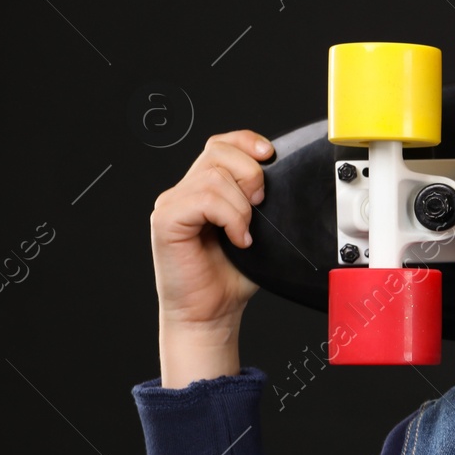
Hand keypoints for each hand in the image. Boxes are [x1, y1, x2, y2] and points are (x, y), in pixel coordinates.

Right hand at [150, 131, 274, 384]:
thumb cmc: (232, 275)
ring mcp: (173, 203)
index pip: (222, 144)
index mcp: (206, 187)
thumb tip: (288, 176)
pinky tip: (238, 239)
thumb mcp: (259, 229)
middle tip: (261, 206)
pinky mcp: (167, 220)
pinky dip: (229, 217)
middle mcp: (185, 191)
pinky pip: (202, 199)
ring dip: (241, 204)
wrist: (211, 312)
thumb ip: (262, 201)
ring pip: (213, 176)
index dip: (247, 142)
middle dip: (250, 174)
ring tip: (246, 231)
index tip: (271, 156)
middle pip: (218, 152)